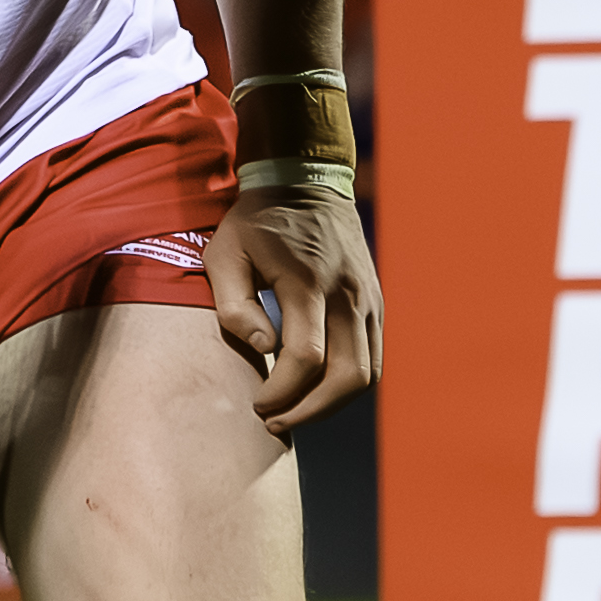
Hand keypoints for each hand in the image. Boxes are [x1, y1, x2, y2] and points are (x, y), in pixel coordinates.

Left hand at [205, 181, 383, 436]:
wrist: (304, 180)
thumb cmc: (255, 222)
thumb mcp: (225, 253)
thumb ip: (235, 306)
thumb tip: (265, 348)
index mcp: (309, 282)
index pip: (307, 359)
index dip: (282, 393)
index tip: (257, 402)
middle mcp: (348, 294)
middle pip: (349, 377)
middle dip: (311, 411)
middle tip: (275, 420)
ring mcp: (369, 299)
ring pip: (367, 374)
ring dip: (332, 404)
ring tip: (295, 411)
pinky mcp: (375, 303)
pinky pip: (371, 357)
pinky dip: (346, 383)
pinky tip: (314, 388)